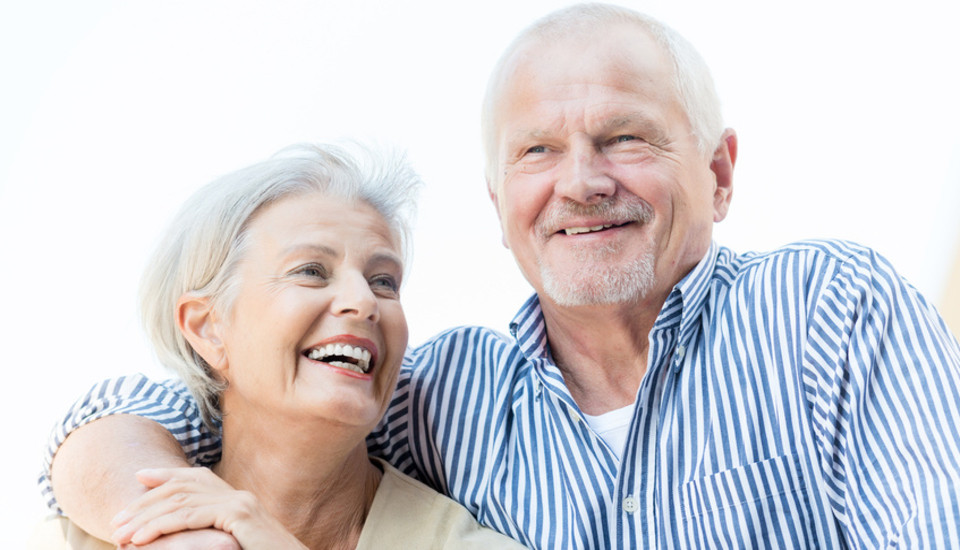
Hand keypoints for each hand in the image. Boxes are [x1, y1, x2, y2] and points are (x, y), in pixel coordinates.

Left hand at [111, 467, 305, 548]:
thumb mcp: (233, 542)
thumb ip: (214, 532)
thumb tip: (186, 533)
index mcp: (237, 499)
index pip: (196, 477)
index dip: (166, 474)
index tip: (139, 476)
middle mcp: (238, 495)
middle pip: (182, 488)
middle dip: (145, 504)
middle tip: (116, 522)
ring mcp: (240, 503)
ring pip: (181, 501)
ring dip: (145, 519)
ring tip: (121, 535)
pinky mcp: (239, 515)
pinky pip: (191, 516)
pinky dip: (161, 526)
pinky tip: (142, 538)